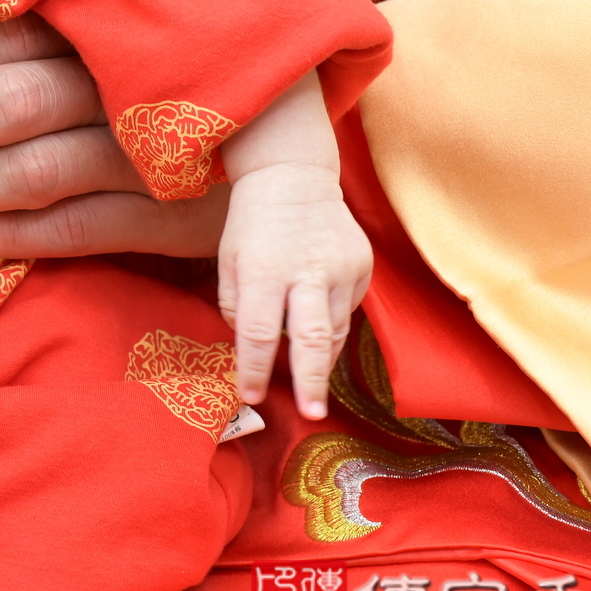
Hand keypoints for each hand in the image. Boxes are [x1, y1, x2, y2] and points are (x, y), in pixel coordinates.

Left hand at [0, 17, 225, 258]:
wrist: (283, 148)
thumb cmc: (175, 74)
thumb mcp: (125, 31)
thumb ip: (51, 28)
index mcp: (113, 25)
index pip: (8, 36)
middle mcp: (132, 84)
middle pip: (12, 102)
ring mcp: (153, 155)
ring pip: (33, 171)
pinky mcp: (169, 217)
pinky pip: (70, 229)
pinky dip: (5, 234)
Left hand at [215, 163, 370, 419]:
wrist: (293, 176)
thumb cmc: (250, 223)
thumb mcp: (228, 261)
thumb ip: (237, 307)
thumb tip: (252, 350)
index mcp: (264, 270)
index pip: (260, 332)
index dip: (255, 369)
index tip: (251, 395)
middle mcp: (307, 270)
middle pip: (311, 338)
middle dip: (310, 381)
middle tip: (311, 413)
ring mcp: (341, 267)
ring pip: (335, 329)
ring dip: (321, 360)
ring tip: (312, 385)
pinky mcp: (362, 265)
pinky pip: (346, 309)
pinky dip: (331, 324)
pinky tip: (317, 321)